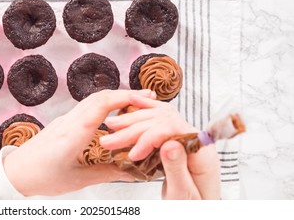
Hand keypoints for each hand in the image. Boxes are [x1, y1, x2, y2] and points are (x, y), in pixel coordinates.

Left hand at [3, 89, 154, 195]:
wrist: (15, 172)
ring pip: (93, 99)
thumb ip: (108, 173)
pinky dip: (105, 104)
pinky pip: (87, 106)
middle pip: (100, 97)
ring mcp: (65, 119)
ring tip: (136, 103)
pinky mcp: (64, 122)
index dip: (125, 98)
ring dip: (115, 97)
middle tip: (149, 98)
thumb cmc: (42, 177)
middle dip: (126, 94)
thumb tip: (134, 171)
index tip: (146, 100)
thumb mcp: (79, 179)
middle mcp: (70, 121)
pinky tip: (114, 114)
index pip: (101, 105)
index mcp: (74, 134)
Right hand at [99, 95, 220, 198]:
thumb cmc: (192, 208)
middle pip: (162, 121)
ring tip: (111, 125)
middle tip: (110, 140)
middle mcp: (195, 140)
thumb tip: (169, 144)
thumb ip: (177, 168)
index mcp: (202, 153)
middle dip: (133, 128)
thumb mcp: (183, 194)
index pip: (173, 130)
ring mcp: (186, 137)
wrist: (198, 212)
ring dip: (133, 119)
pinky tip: (132, 104)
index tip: (132, 153)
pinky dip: (145, 110)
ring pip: (158, 117)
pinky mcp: (176, 139)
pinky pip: (161, 119)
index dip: (149, 137)